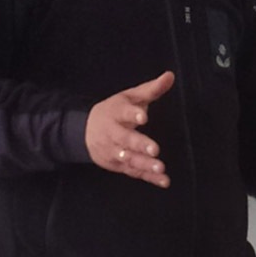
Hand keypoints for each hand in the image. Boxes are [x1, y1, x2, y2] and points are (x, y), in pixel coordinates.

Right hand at [85, 71, 174, 187]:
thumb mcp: (130, 97)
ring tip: (160, 168)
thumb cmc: (115, 111)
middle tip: (154, 149)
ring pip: (129, 159)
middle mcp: (112, 133)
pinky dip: (148, 178)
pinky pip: (134, 172)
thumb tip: (170, 75)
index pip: (123, 112)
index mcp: (115, 113)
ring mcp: (113, 151)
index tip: (143, 116)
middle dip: (139, 144)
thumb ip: (151, 89)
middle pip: (125, 139)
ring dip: (144, 165)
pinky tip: (164, 181)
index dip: (133, 114)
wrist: (85, 130)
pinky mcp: (118, 165)